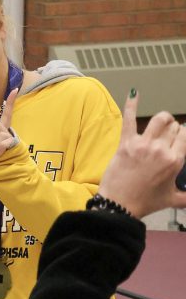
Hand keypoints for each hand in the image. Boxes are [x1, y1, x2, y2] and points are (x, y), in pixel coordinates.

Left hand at [97, 91, 185, 217]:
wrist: (119, 205)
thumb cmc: (145, 202)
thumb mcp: (173, 199)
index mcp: (175, 160)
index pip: (185, 134)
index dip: (183, 134)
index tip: (180, 137)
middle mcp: (161, 149)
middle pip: (173, 127)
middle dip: (172, 130)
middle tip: (167, 137)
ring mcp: (143, 145)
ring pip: (160, 119)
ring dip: (163, 118)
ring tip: (162, 121)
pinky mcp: (126, 143)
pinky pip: (129, 119)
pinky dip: (131, 105)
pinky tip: (133, 93)